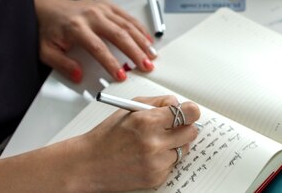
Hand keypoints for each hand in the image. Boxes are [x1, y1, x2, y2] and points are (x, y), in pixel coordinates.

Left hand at [32, 0, 155, 82]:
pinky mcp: (108, 5)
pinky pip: (127, 16)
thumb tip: (78, 76)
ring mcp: (102, 9)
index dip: (111, 63)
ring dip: (141, 41)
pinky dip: (139, 28)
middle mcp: (92, 16)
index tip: (121, 75)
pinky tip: (147, 38)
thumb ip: (62, 65)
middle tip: (145, 66)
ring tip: (151, 54)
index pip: (98, 48)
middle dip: (135, 52)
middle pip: (119, 35)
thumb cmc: (50, 29)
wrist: (51, 7)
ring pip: (127, 25)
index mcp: (77, 28)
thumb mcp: (47, 51)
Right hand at [80, 96, 200, 190]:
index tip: (190, 111)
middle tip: (174, 125)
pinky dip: (166, 158)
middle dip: (185, 126)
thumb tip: (179, 103)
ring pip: (184, 148)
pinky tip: (149, 155)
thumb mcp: (131, 108)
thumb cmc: (108, 134)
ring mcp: (156, 163)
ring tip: (157, 140)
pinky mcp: (156, 178)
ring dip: (175, 143)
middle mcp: (154, 143)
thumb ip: (158, 102)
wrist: (89, 164)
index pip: (187, 113)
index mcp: (148, 121)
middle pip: (191, 131)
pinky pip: (173, 164)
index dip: (190, 111)